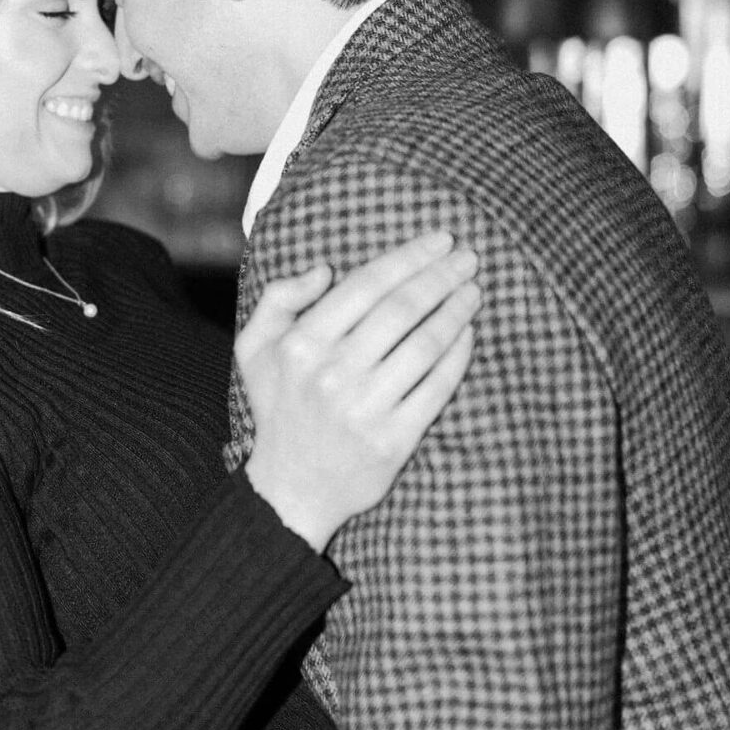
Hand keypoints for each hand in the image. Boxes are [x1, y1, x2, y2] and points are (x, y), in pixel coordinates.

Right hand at [240, 232, 479, 551]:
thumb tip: (325, 271)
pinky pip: (437, 388)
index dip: (409, 257)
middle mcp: (332, 373)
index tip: (440, 240)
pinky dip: (458, 356)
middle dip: (442, 275)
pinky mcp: (394, 440)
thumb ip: (279, 299)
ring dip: (456, 311)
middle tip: (469, 257)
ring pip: (425, 344)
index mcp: (301, 344)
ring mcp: (365, 409)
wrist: (293, 488)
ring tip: (474, 290)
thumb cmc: (280, 407)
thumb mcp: (254, 349)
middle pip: (402, 309)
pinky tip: (468, 334)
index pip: (366, 285)